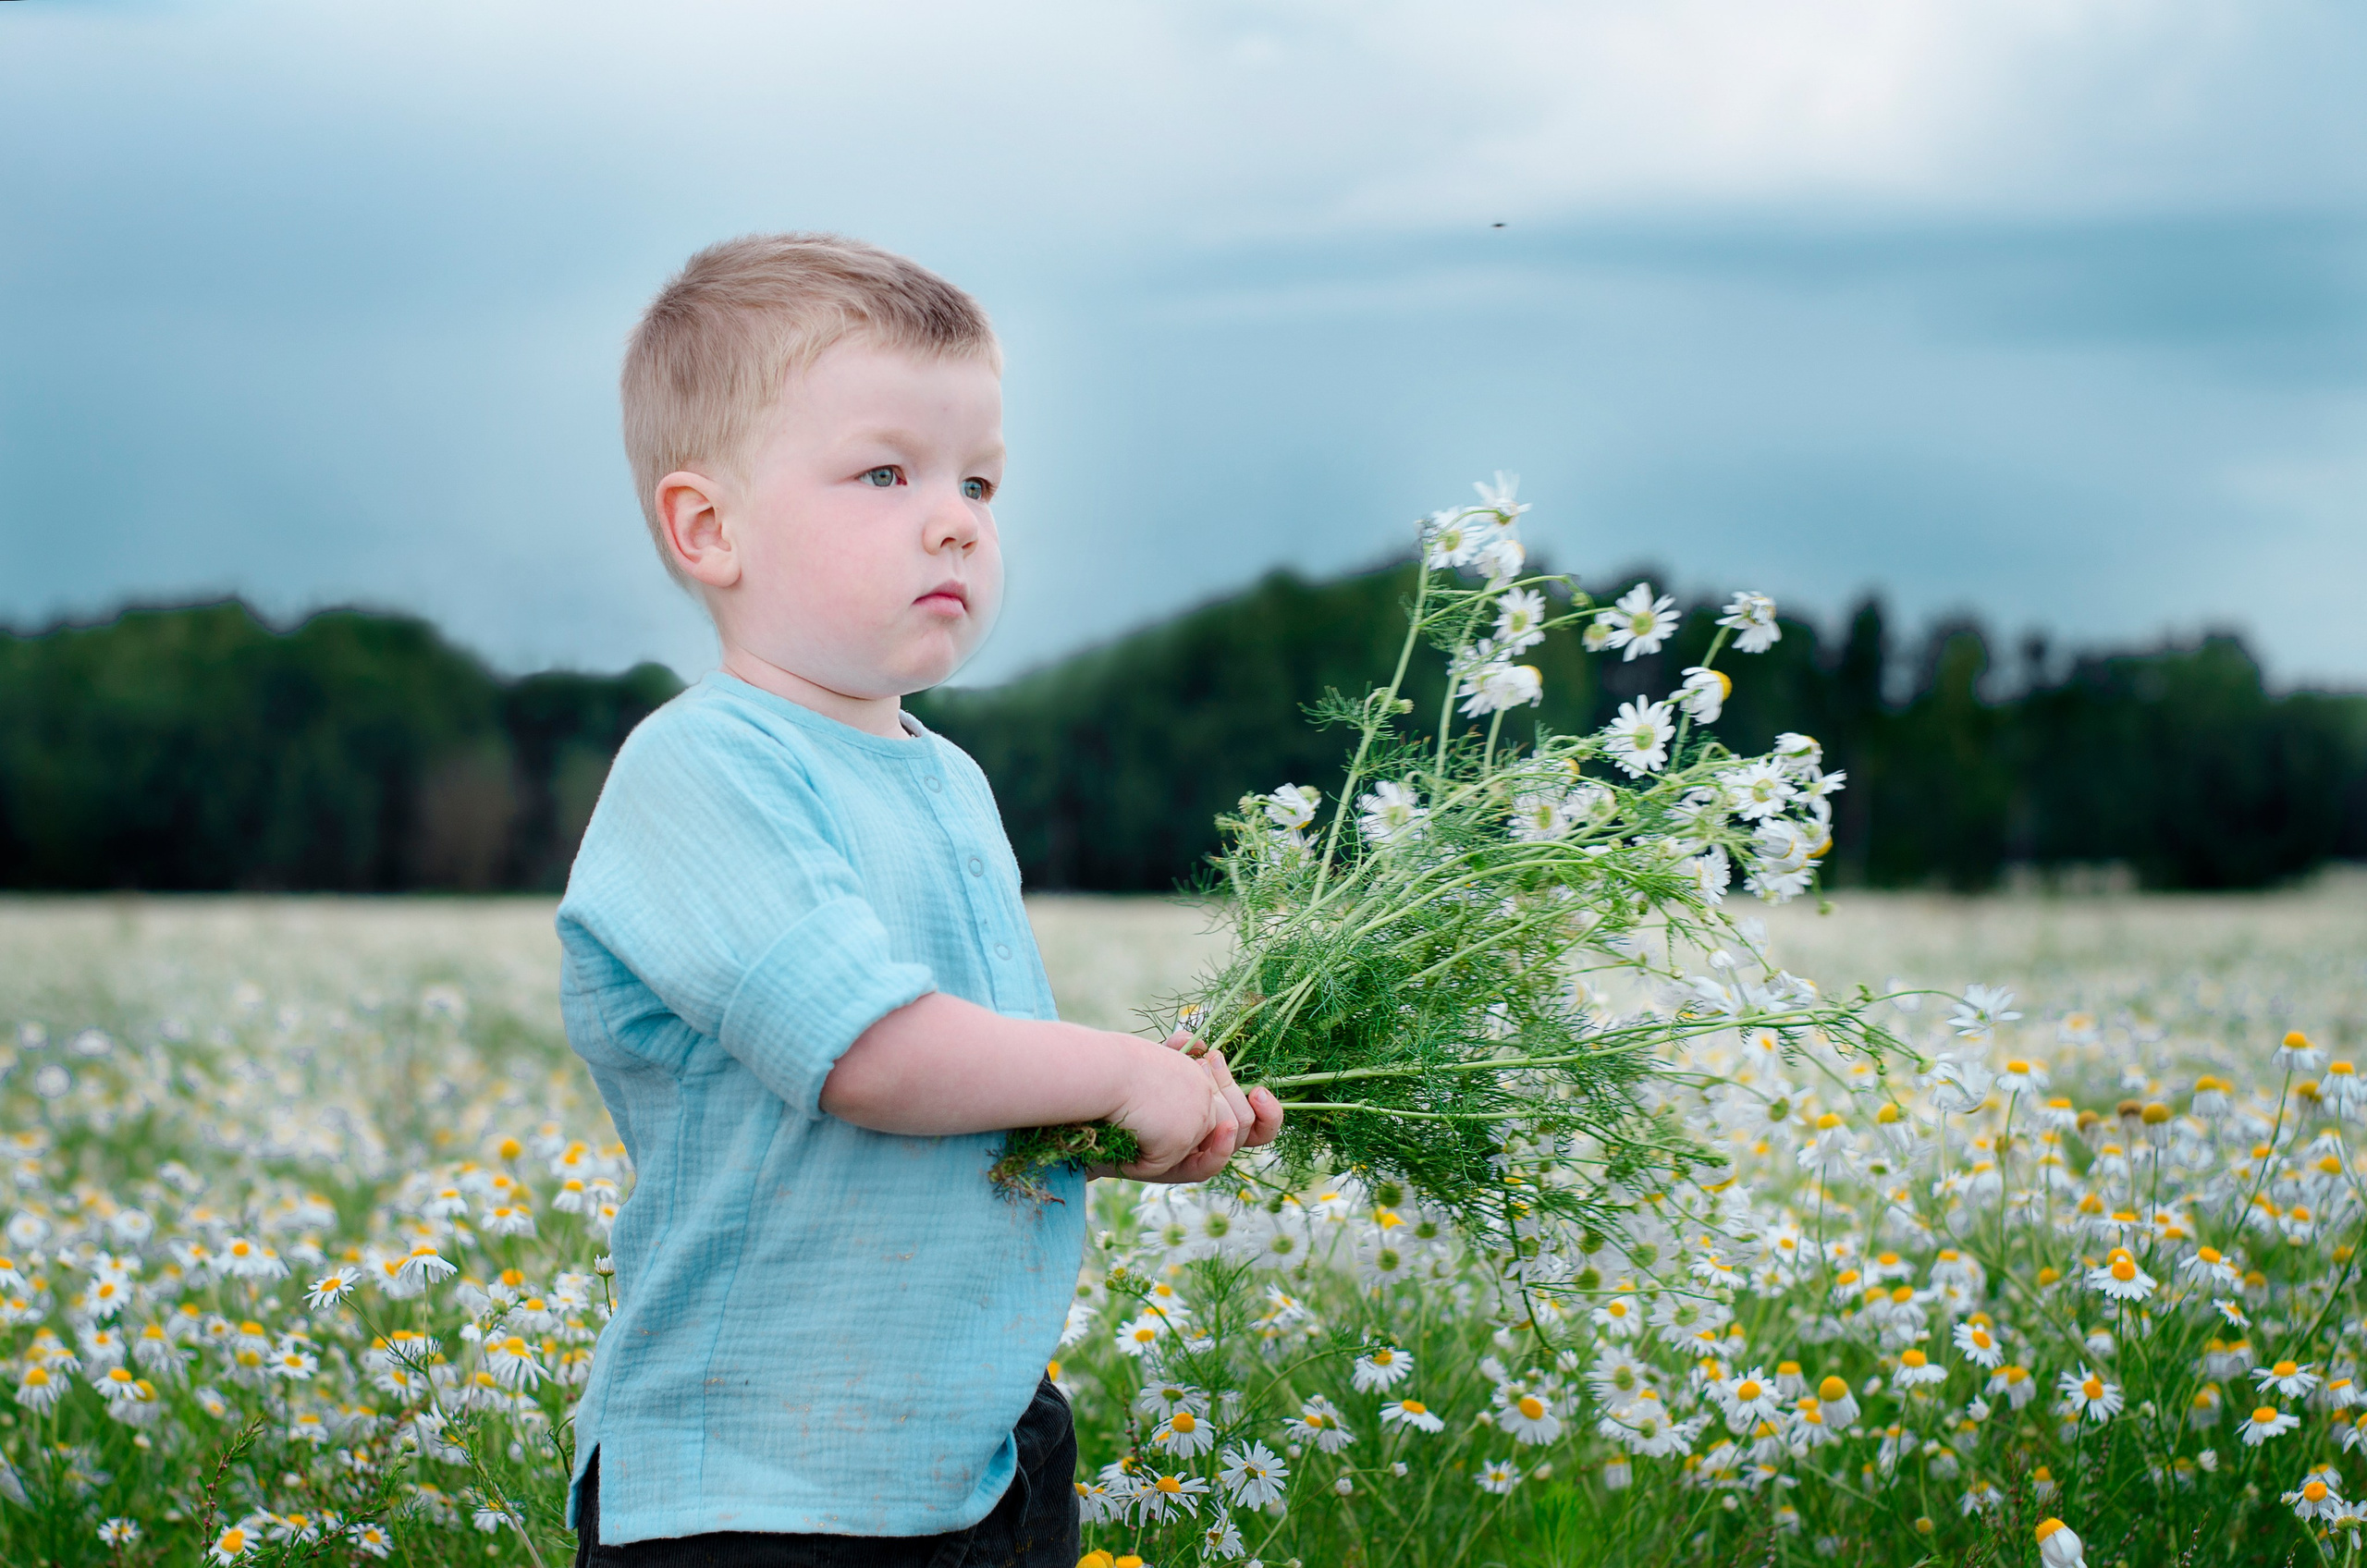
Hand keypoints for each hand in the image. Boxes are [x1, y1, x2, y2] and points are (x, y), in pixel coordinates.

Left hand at [1120, 1031, 1285, 1185]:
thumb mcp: (1156, 1067)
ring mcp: (1185, 1157)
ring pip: (1229, 1141)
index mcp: (1205, 1119)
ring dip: (1225, 1112)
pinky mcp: (1168, 1169)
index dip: (1268, 1112)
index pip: (1255, 1124)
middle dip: (1237, 1098)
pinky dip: (1217, 1149)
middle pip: (1244, 1127)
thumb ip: (1179, 1055)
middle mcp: (1200, 1142)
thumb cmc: (1115, 1087)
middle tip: (1212, 1068)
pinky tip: (1219, 1128)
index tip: (1260, 1090)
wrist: (1080, 1110)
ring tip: (1203, 1077)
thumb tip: (1195, 1042)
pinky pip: (1205, 1167)